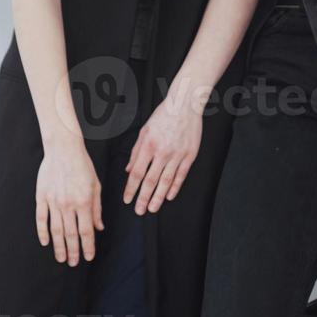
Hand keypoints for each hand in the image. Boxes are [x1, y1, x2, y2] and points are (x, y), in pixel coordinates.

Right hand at [36, 139, 103, 265]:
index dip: (88, 246)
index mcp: (84, 202)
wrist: (63, 148)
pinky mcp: (42, 196)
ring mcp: (53, 201)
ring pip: (56, 230)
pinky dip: (42, 232)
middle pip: (71, 234)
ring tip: (61, 258)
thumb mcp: (96, 186)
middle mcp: (68, 204)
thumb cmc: (83, 166)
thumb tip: (99, 228)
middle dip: (73, 251)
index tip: (88, 257)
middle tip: (74, 263)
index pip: (86, 231)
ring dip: (59, 247)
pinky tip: (45, 242)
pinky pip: (41, 219)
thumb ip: (97, 208)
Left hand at [123, 97, 202, 214]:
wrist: (185, 105)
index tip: (127, 199)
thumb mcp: (144, 131)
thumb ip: (136, 152)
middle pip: (151, 181)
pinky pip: (181, 175)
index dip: (131, 188)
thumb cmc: (163, 116)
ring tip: (152, 208)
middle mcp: (162, 152)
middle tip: (139, 211)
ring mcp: (177, 155)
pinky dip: (174, 187)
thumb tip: (128, 169)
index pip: (137, 172)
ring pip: (166, 181)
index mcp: (148, 145)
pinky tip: (169, 196)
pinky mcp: (189, 155)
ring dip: (158, 197)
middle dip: (143, 198)